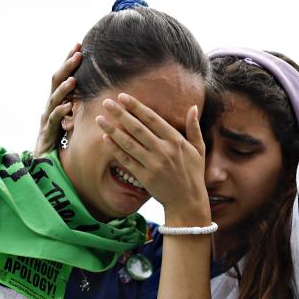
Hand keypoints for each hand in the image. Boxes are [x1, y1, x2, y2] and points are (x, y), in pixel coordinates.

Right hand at [33, 43, 81, 155]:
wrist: (44, 162)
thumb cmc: (62, 139)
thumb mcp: (74, 118)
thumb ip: (81, 105)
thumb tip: (100, 91)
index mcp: (58, 100)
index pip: (64, 76)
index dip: (69, 61)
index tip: (79, 45)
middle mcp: (51, 105)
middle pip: (57, 82)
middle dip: (67, 67)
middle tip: (78, 54)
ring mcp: (47, 118)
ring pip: (54, 99)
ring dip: (64, 88)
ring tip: (73, 79)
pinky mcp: (47, 132)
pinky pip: (53, 120)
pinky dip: (60, 112)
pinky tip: (67, 107)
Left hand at [96, 93, 210, 223]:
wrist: (187, 201)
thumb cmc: (193, 173)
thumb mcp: (198, 149)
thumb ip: (194, 127)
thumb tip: (193, 106)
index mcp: (176, 140)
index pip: (152, 119)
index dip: (136, 107)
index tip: (123, 97)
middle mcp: (163, 150)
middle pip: (137, 128)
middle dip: (120, 114)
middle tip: (106, 103)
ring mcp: (153, 164)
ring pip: (128, 143)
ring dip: (112, 130)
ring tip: (100, 119)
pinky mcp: (145, 177)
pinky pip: (127, 160)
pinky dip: (115, 149)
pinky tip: (106, 139)